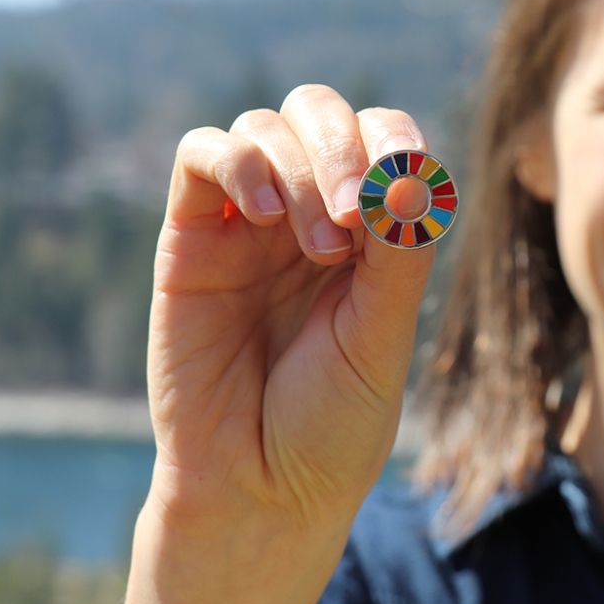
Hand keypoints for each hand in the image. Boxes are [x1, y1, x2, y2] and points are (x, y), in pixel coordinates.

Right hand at [146, 84, 433, 534]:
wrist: (257, 489)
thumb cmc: (331, 423)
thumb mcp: (382, 336)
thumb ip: (399, 253)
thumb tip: (415, 167)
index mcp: (368, 236)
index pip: (383, 140)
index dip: (394, 145)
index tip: (400, 203)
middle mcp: (307, 217)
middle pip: (320, 113)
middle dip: (343, 146)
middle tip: (355, 215)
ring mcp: (246, 225)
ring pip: (266, 127)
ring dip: (299, 171)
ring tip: (319, 251)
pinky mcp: (189, 238)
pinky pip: (200, 154)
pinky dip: (235, 160)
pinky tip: (259, 213)